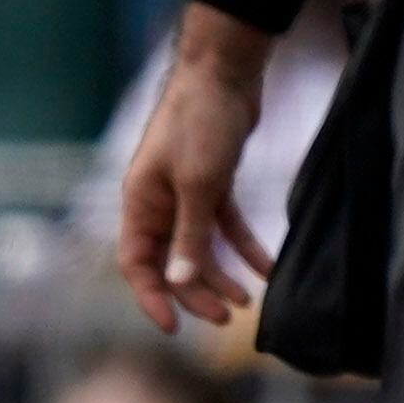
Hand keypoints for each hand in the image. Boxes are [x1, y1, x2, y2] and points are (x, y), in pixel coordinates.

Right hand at [117, 31, 274, 331]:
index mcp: (139, 203)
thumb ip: (191, 235)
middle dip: (195, 293)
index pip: (136, 263)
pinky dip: (244, 248)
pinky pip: (225, 227)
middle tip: (226, 317)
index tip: (172, 328)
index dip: (151, 297)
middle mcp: (157, 203)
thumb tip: (182, 283)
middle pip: (171, 262)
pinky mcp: (213, 184)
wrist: (223, 74)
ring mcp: (185, 194)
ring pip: (199, 248)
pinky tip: (267, 269)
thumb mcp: (198, 184)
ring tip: (248, 301)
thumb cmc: (200, 123)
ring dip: (221, 276)